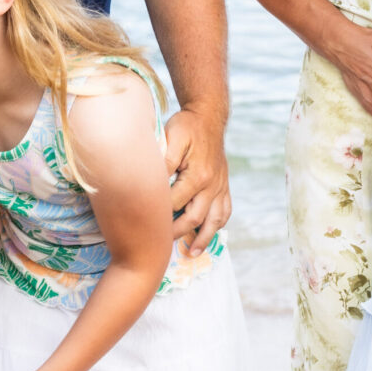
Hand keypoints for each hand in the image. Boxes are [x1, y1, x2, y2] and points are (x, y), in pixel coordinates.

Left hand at [165, 108, 230, 255]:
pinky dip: (218, 225)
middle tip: (160, 246)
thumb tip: (153, 182)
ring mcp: (221, 186)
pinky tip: (209, 233)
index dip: (160, 215)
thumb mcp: (172, 137)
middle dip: (177, 234)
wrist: (208, 117)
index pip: (176, 203)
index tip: (145, 226)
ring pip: (215, 220)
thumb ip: (164, 160)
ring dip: (204, 238)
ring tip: (192, 253)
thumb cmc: (186, 126)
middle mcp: (213, 185)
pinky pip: (225, 210)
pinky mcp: (224, 185)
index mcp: (199, 175)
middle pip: (195, 218)